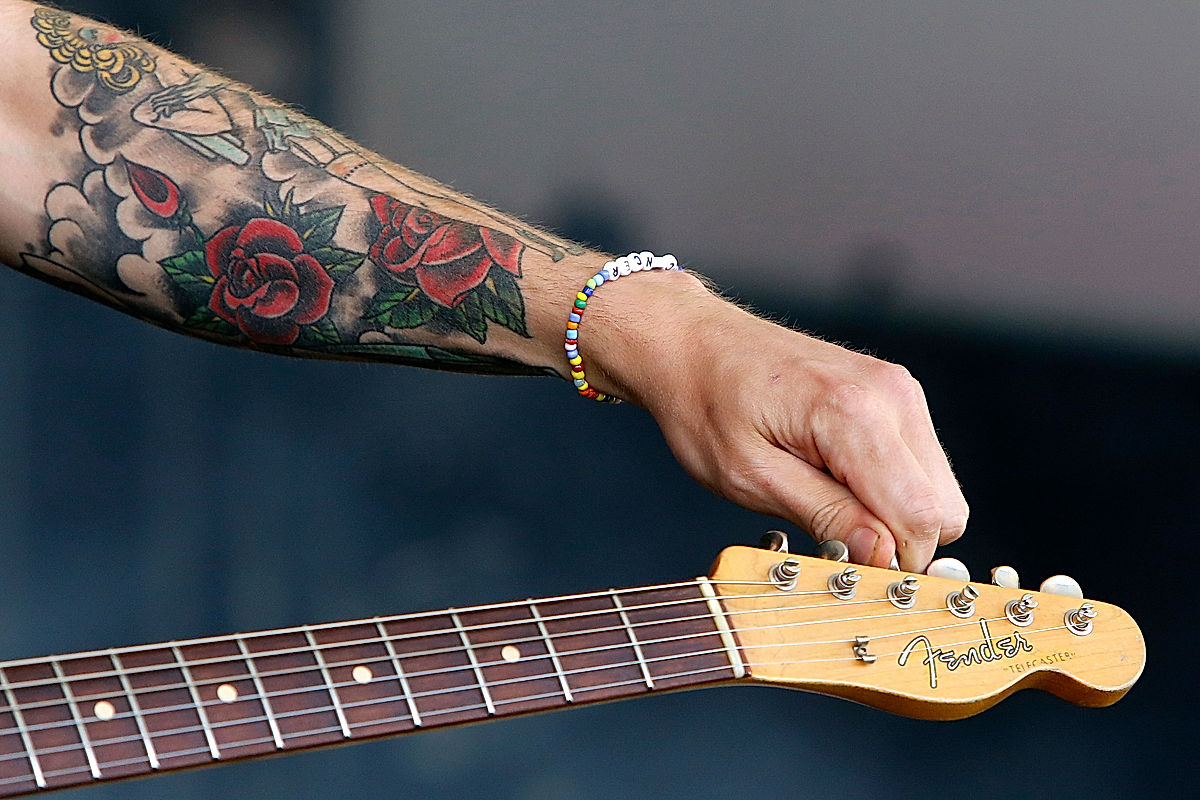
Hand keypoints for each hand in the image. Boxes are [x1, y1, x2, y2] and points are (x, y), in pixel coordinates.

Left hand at [589, 273, 967, 571]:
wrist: (694, 344)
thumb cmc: (708, 407)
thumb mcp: (749, 477)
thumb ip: (824, 514)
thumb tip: (883, 556)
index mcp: (854, 414)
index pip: (920, 517)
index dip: (891, 561)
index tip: (844, 567)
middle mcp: (892, 395)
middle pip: (942, 509)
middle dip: (895, 539)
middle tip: (828, 534)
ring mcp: (900, 390)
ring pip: (937, 491)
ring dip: (891, 513)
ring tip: (824, 498)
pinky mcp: (896, 393)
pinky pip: (919, 466)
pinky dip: (889, 488)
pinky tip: (834, 477)